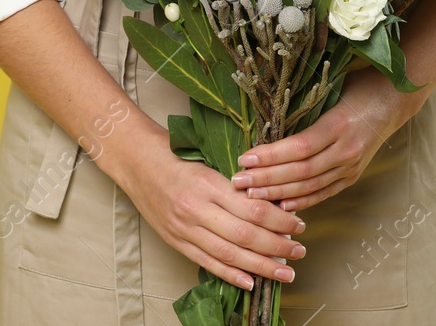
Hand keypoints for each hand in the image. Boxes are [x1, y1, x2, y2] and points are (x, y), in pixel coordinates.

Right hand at [114, 131, 307, 292]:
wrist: (135, 161)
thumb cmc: (174, 154)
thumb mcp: (208, 161)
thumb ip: (235, 183)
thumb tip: (271, 203)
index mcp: (208, 184)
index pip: (253, 208)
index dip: (280, 220)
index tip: (299, 224)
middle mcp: (196, 209)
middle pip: (245, 235)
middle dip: (278, 247)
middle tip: (300, 251)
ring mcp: (184, 228)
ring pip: (229, 254)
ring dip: (261, 267)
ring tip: (285, 272)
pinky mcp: (175, 241)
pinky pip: (207, 262)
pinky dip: (231, 275)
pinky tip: (251, 282)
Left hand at [230, 72, 422, 211]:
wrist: (393, 100)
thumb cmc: (356, 88)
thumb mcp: (329, 91)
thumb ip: (303, 109)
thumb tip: (264, 121)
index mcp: (337, 125)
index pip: (298, 147)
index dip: (270, 156)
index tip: (244, 159)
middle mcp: (346, 150)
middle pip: (301, 171)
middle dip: (267, 179)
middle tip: (239, 182)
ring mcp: (351, 166)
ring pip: (311, 185)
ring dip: (279, 193)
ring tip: (252, 196)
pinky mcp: (353, 175)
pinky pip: (325, 192)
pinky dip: (303, 201)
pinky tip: (283, 207)